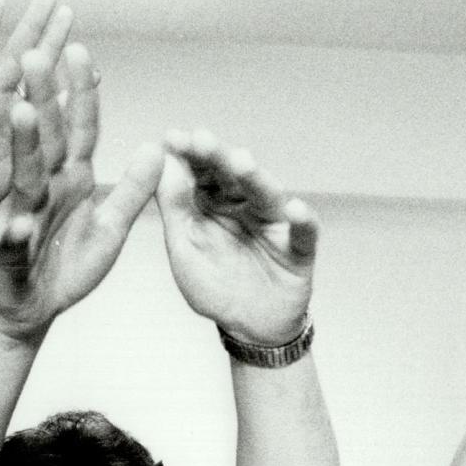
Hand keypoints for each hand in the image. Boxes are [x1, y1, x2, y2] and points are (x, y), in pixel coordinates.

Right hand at [0, 45, 161, 341]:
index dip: (83, 93)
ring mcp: (28, 220)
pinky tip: (20, 225)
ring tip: (22, 113)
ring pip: (26, 180)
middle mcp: (47, 192)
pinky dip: (18, 237)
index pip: (80, 130)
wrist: (31, 309)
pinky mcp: (15, 259)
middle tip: (35, 55)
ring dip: (24, 148)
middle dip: (42, 99)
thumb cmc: (70, 267)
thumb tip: (157, 147)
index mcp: (73, 181)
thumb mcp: (112, 229)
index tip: (80, 50)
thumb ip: (133, 191)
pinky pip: (17, 247)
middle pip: (46, 140)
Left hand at [156, 130, 316, 345]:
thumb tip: (161, 166)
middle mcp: (245, 206)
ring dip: (255, 178)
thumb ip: (175, 210)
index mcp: (214, 204)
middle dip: (218, 158)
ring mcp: (273, 224)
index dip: (189, 155)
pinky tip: (293, 209)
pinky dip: (302, 220)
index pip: (202, 173)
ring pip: (267, 196)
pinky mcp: (299, 249)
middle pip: (233, 177)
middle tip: (201, 139)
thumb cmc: (215, 287)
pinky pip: (304, 233)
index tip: (173, 137)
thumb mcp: (184, 249)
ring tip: (241, 162)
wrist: (248, 327)